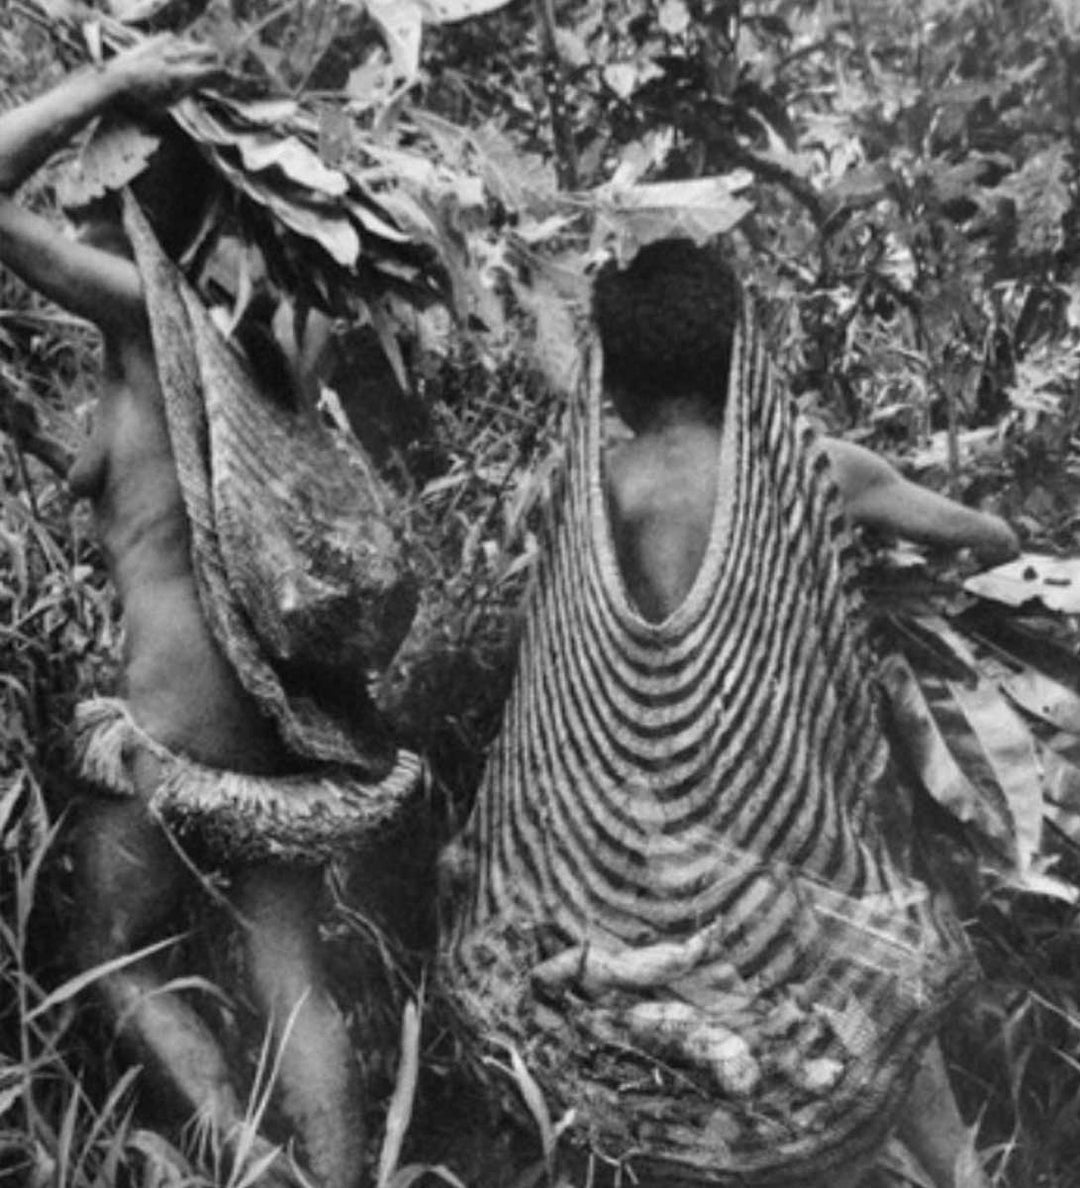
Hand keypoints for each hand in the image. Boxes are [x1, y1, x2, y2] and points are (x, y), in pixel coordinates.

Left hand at [105, 34, 221, 108]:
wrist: (108, 84)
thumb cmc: (136, 105)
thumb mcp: (165, 109)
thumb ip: (184, 94)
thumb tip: (200, 86)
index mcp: (181, 77)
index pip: (214, 72)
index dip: (225, 78)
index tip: (230, 83)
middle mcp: (174, 57)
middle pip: (208, 52)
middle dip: (214, 62)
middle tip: (216, 73)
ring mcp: (162, 46)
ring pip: (191, 45)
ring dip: (197, 54)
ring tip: (196, 66)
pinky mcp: (151, 41)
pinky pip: (172, 40)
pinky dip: (177, 47)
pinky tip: (174, 55)